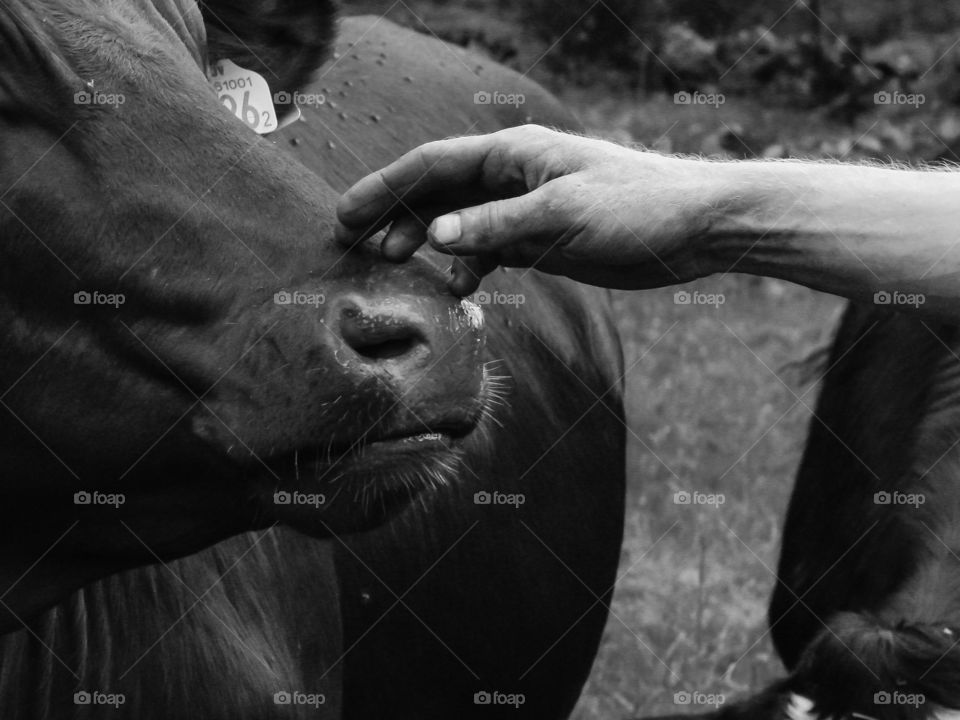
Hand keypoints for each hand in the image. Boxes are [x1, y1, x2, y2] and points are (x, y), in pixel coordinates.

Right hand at [335, 125, 721, 294]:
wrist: (694, 228)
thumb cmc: (635, 207)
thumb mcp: (561, 216)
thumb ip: (496, 227)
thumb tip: (433, 237)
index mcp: (512, 155)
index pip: (432, 166)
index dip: (384, 189)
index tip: (345, 215)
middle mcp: (511, 177)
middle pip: (437, 192)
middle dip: (393, 214)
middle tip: (353, 244)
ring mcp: (524, 209)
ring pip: (459, 223)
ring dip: (425, 242)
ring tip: (391, 265)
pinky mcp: (542, 239)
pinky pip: (489, 250)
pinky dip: (467, 266)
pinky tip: (455, 288)